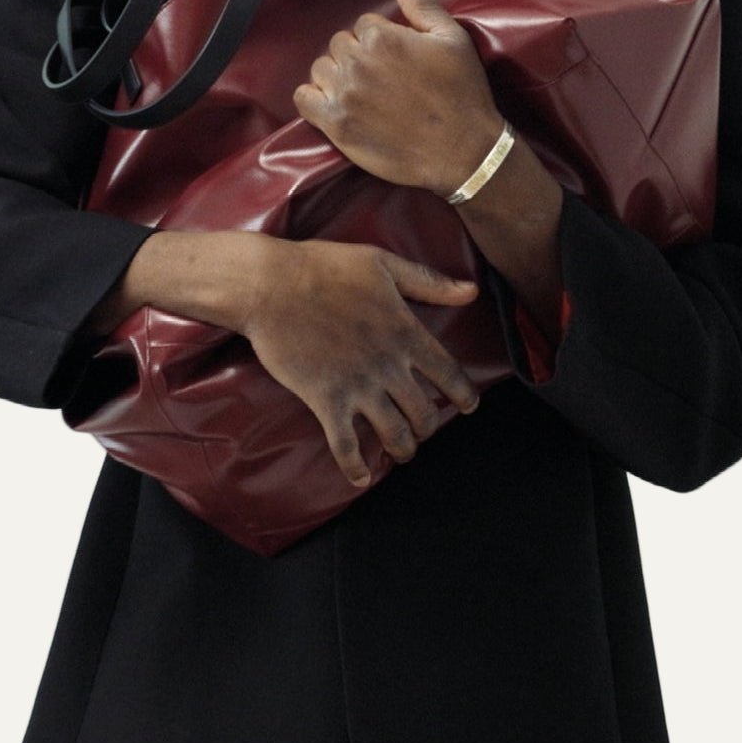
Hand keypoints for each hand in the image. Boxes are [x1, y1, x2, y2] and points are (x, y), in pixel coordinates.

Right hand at [239, 237, 479, 486]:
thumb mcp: (382, 264)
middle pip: (425, 413)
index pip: (449, 374)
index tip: (469, 406)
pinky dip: (354, 467)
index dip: (464, 395)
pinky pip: (346, 445)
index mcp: (406, 332)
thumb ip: (429, 282)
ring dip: (403, 449)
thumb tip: (472, 291)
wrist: (269, 284)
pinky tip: (359, 478)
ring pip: (395, 434)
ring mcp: (358, 385)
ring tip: (400, 451)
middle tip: (423, 429)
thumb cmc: (324, 267)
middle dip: (429, 427)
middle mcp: (388, 365)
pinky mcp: (325, 399)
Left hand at [293, 0, 503, 196]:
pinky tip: (335, 105)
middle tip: (384, 84)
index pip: (363, 26)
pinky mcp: (335, 125)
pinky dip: (313, 99)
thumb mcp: (449, 37)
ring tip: (364, 97)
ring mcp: (343, 94)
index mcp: (381, 36)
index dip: (382, 44)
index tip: (399, 65)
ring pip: (321, 70)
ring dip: (337, 79)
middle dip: (358, 59)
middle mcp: (356, 62)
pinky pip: (303, 99)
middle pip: (339, 46)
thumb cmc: (461, 92)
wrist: (463, 151)